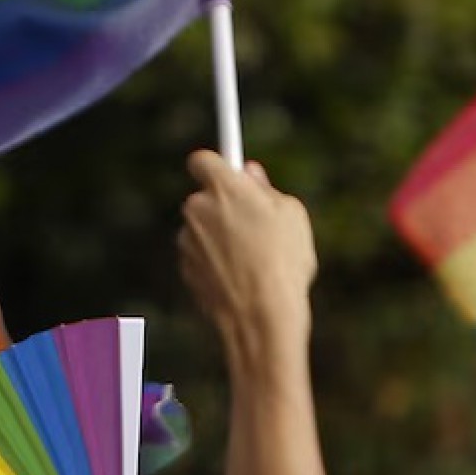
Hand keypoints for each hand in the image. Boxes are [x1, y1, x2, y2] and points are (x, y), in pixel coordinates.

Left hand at [178, 151, 316, 363]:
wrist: (260, 315)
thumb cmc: (283, 261)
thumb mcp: (291, 214)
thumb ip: (265, 188)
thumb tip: (250, 174)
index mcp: (223, 187)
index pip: (202, 159)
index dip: (216, 164)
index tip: (226, 168)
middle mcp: (197, 209)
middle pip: (203, 197)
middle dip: (222, 205)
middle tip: (253, 218)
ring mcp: (186, 240)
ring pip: (201, 229)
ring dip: (219, 235)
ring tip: (252, 256)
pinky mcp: (184, 267)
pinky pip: (200, 255)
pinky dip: (214, 260)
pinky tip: (239, 275)